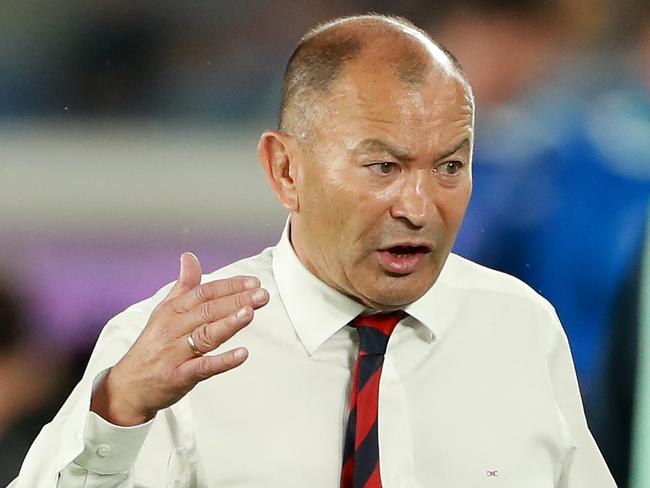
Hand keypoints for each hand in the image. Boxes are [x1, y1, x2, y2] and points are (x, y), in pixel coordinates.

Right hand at [91, 252, 268, 425]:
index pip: (204, 293)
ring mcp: (175, 353)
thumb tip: (189, 256)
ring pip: (205, 335)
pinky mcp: (178, 376)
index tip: (253, 282)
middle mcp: (173, 329)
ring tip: (250, 313)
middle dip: (237, 300)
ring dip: (230, 323)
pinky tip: (242, 354)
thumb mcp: (164, 312)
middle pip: (208, 310)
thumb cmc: (152, 346)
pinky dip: (223, 361)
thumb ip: (183, 285)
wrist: (128, 386)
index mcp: (171, 311)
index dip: (230, 286)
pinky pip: (202, 367)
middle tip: (262, 295)